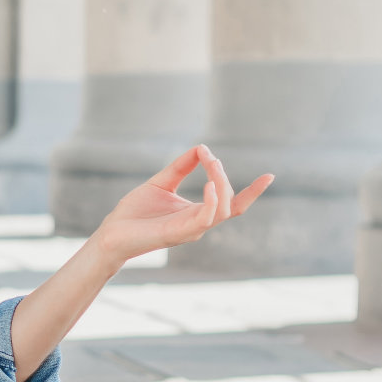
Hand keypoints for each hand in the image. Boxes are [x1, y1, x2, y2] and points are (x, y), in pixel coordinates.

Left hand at [92, 143, 274, 263]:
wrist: (111, 234)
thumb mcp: (161, 183)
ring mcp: (191, 230)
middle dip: (225, 176)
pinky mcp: (179, 233)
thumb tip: (202, 148)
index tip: (270, 176)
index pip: (233, 203)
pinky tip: (210, 184)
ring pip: (223, 209)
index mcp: (197, 212)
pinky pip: (205, 218)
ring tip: (212, 163)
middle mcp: (199, 223)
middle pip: (230, 202)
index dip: (252, 192)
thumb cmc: (134, 213)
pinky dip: (212, 201)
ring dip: (221, 183)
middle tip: (211, 156)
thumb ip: (181, 167)